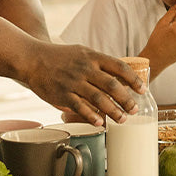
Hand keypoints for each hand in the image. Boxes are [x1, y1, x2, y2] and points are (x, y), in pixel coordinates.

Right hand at [25, 43, 141, 126]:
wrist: (32, 59)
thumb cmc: (60, 57)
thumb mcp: (82, 52)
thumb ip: (100, 63)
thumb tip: (120, 76)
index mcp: (93, 57)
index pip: (119, 67)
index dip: (134, 79)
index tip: (143, 90)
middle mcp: (85, 69)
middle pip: (112, 85)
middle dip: (126, 99)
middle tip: (135, 110)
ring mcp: (74, 82)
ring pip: (99, 98)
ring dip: (113, 111)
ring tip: (122, 119)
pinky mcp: (62, 94)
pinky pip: (80, 107)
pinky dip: (91, 116)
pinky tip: (100, 123)